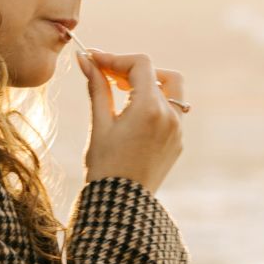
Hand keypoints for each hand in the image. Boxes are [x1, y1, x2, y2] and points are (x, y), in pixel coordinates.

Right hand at [80, 49, 183, 192]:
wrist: (121, 205)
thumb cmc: (105, 166)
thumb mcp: (100, 124)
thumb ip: (97, 87)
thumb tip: (85, 59)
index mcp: (150, 108)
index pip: (140, 64)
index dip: (116, 59)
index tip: (95, 61)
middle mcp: (170, 116)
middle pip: (160, 74)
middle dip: (135, 71)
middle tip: (111, 78)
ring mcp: (178, 130)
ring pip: (171, 91)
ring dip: (149, 86)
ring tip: (123, 96)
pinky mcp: (177, 142)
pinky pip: (172, 112)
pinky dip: (155, 105)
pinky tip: (133, 117)